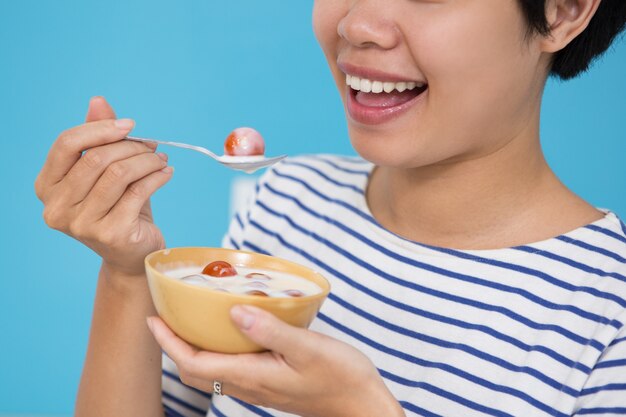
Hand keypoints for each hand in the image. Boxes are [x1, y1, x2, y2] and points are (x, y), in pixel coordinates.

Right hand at [35, 97, 173, 275]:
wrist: (132, 253)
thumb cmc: (118, 208)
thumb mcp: (106, 171)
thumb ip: (98, 138)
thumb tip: (98, 101)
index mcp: (47, 186)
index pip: (66, 144)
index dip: (100, 129)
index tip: (130, 125)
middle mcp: (56, 207)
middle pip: (97, 158)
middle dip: (131, 146)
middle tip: (153, 146)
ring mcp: (81, 224)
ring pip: (119, 174)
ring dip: (146, 160)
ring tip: (161, 159)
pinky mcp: (110, 234)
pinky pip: (138, 192)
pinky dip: (157, 178)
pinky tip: (166, 173)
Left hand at [147, 306, 404, 416]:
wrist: (361, 405)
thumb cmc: (341, 376)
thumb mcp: (308, 349)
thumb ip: (271, 330)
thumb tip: (234, 312)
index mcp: (253, 375)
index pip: (194, 362)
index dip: (169, 342)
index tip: (153, 319)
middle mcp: (250, 383)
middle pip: (196, 369)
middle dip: (174, 345)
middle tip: (165, 316)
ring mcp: (260, 385)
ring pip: (212, 370)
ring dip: (192, 348)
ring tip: (189, 320)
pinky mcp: (270, 381)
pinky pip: (231, 367)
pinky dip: (217, 349)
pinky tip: (229, 330)